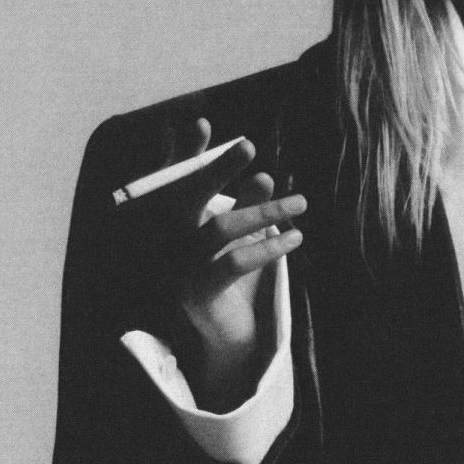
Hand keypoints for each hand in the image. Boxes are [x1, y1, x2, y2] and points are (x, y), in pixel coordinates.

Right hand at [123, 119, 305, 409]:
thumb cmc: (233, 281)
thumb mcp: (243, 239)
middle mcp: (164, 243)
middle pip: (185, 195)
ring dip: (263, 210)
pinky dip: (268, 246)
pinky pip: (234, 262)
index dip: (184, 153)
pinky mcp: (196, 294)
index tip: (202, 125)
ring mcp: (176, 268)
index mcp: (169, 224)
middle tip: (249, 146)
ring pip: (219, 227)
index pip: (172, 181)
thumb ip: (248, 207)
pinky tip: (294, 239)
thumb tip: (266, 176)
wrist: (226, 338)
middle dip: (216, 168)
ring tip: (300, 203)